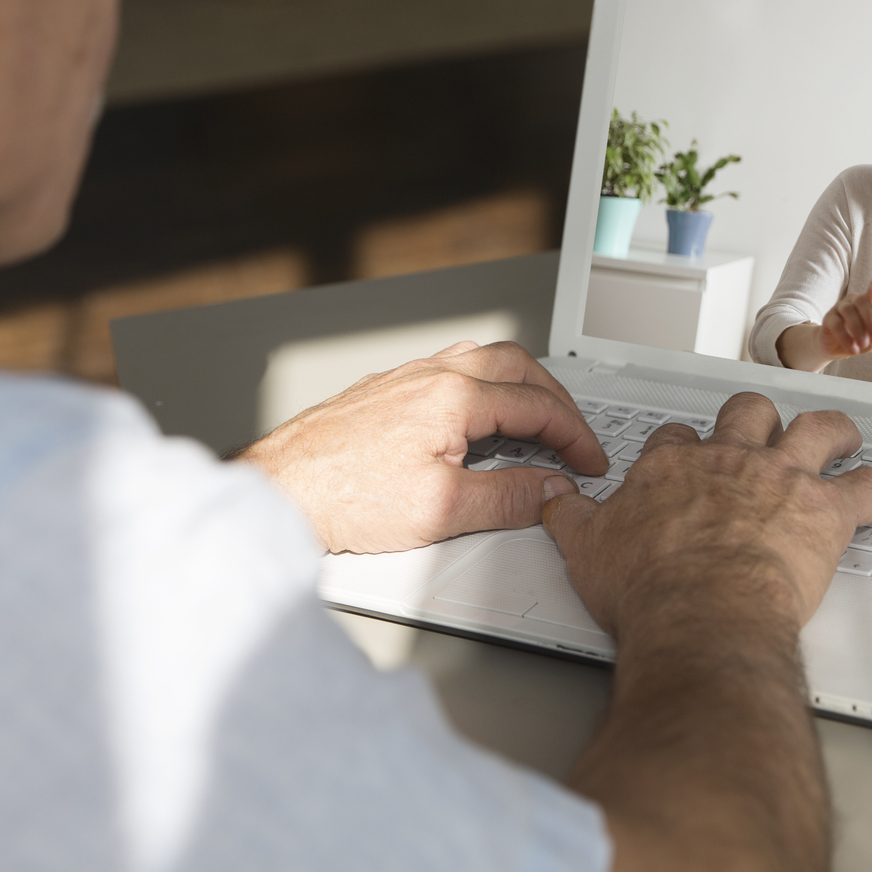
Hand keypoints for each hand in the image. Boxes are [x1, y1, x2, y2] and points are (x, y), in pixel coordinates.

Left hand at [238, 340, 606, 554]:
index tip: (590, 461)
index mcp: (453, 397)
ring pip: (483, 360)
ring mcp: (406, 378)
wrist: (281, 490)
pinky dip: (485, 386)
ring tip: (538, 418)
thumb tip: (552, 490)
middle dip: (556, 400)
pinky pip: (452, 370)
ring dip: (520, 385)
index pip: (537, 405)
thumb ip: (508, 498)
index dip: (575, 436)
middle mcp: (431, 375)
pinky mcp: (385, 391)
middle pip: (518, 367)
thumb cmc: (343, 497)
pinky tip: (479, 415)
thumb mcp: (441, 511)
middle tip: (575, 435)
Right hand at [541, 392, 871, 638]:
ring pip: (817, 432)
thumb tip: (551, 504)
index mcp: (672, 468)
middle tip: (766, 424)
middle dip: (758, 416)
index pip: (678, 438)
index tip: (688, 454)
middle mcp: (729, 462)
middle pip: (748, 414)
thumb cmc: (650, 589)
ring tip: (846, 435)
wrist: (700, 616)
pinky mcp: (826, 513)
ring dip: (835, 431)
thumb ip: (570, 521)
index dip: (685, 445)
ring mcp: (781, 481)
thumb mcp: (585, 550)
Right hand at [817, 278, 871, 359]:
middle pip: (862, 300)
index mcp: (869, 300)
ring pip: (848, 311)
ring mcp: (839, 307)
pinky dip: (846, 338)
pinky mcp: (828, 318)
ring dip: (858, 329)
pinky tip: (853, 350)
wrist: (837, 349)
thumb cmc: (860, 339)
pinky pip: (837, 324)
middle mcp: (854, 300)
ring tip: (863, 345)